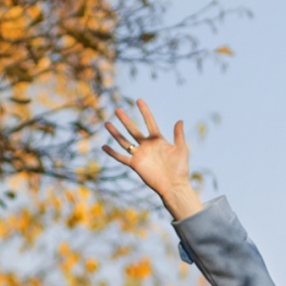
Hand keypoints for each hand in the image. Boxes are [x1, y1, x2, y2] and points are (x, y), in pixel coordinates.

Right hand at [102, 99, 203, 220]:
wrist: (174, 185)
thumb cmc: (180, 168)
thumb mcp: (181, 149)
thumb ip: (178, 135)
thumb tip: (180, 120)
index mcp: (158, 140)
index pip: (150, 122)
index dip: (144, 111)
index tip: (139, 100)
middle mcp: (147, 145)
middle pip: (133, 129)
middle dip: (126, 120)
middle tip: (118, 109)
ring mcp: (140, 154)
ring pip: (124, 141)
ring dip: (116, 133)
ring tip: (107, 123)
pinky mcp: (135, 165)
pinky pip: (122, 157)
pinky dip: (113, 153)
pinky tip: (104, 146)